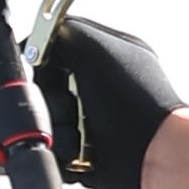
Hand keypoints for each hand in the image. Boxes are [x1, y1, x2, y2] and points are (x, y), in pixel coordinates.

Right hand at [37, 16, 182, 188]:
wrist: (154, 156)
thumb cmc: (138, 102)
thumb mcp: (94, 47)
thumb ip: (61, 32)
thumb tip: (34, 41)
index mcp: (104, 57)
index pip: (54, 52)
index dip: (46, 63)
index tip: (47, 70)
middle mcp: (97, 87)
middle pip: (44, 90)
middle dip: (52, 100)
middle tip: (74, 104)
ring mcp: (90, 121)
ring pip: (44, 122)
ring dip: (57, 128)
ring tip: (81, 132)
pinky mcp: (83, 153)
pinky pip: (52, 150)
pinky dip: (61, 152)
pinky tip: (81, 151)